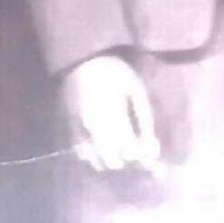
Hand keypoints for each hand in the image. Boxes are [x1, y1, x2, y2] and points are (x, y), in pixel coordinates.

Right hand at [61, 54, 160, 172]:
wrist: (84, 60)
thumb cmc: (115, 73)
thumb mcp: (136, 90)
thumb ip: (145, 120)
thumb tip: (152, 148)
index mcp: (114, 116)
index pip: (129, 152)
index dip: (141, 154)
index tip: (146, 145)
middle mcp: (95, 127)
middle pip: (113, 162)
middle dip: (126, 159)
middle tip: (133, 145)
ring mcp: (80, 129)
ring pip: (97, 161)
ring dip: (110, 159)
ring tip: (118, 144)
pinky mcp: (70, 128)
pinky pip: (82, 153)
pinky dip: (94, 155)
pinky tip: (102, 143)